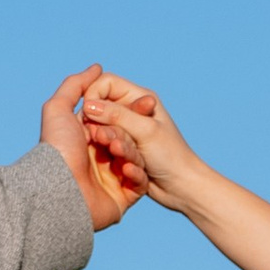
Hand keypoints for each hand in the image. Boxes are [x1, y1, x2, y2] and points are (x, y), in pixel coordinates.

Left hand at [40, 66, 148, 230]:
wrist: (58, 191)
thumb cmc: (57, 149)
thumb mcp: (58, 109)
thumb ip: (75, 85)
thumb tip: (97, 68)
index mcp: (88, 138)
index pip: (118, 120)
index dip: (131, 112)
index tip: (148, 103)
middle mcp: (100, 158)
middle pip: (128, 139)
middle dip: (125, 135)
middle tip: (113, 138)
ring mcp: (112, 179)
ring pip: (135, 159)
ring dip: (128, 153)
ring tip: (114, 152)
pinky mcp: (121, 198)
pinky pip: (139, 184)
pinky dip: (135, 175)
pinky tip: (125, 170)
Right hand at [78, 76, 209, 213]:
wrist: (181, 186)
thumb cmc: (170, 156)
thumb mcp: (145, 131)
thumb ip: (117, 116)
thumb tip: (88, 105)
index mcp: (139, 97)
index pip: (105, 83)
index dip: (93, 95)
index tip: (88, 114)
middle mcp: (131, 110)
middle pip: (100, 106)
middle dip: (98, 124)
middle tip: (102, 139)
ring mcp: (126, 130)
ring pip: (101, 128)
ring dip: (107, 141)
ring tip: (118, 153)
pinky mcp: (122, 148)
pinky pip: (106, 146)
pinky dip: (112, 154)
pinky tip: (127, 165)